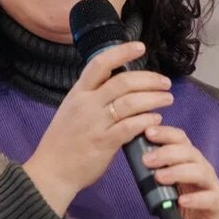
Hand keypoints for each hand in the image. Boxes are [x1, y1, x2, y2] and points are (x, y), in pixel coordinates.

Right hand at [23, 42, 173, 215]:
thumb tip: (118, 86)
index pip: (100, 64)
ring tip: (167, 99)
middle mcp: (86, 104)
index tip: (140, 47)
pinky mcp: (104, 142)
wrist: (52, 171)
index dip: (121, 52)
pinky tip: (156, 119)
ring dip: (154, 98)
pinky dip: (147, 120)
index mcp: (78, 93)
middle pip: (123, 82)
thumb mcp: (72, 111)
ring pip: (130, 102)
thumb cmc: (64, 142)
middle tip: (165, 82)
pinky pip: (130, 126)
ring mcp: (95, 123)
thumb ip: (92, 97)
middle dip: (149, 79)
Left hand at [140, 124, 218, 218]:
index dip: (165, 133)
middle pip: (189, 153)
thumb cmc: (185, 205)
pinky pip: (209, 198)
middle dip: (167, 153)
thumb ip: (156, 172)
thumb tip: (135, 159)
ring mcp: (211, 185)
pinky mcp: (217, 204)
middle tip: (147, 160)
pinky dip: (195, 199)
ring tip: (159, 177)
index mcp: (189, 161)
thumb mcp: (168, 186)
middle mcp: (202, 168)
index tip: (147, 132)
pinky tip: (181, 201)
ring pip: (200, 172)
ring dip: (178, 172)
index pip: (180, 140)